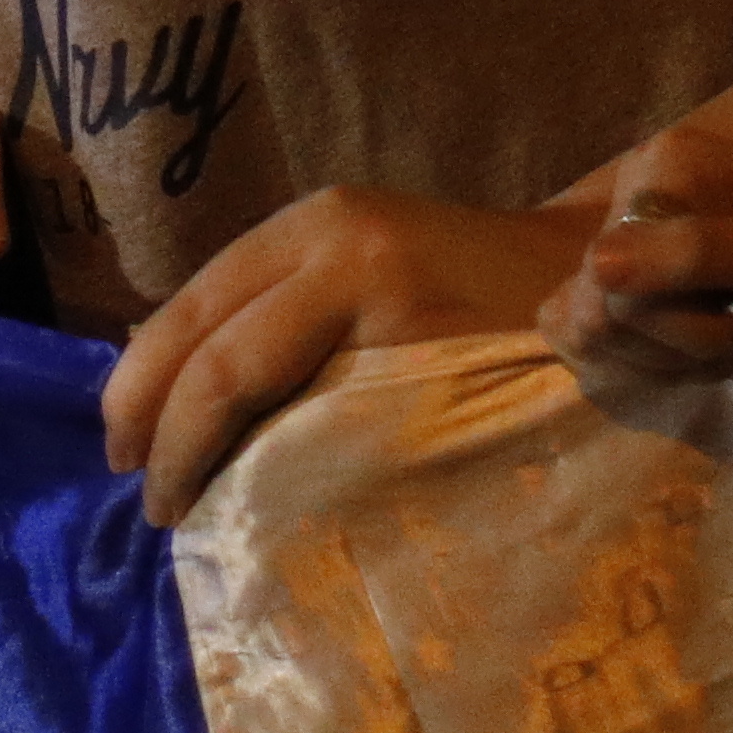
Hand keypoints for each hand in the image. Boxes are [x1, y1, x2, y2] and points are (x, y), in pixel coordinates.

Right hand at [103, 189, 579, 521]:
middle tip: (125, 476)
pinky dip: (193, 340)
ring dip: (157, 368)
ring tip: (135, 444)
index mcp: (355, 268)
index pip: (230, 365)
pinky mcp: (322, 223)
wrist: (606, 264)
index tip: (165, 517)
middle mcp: (321, 227)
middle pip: (193, 315)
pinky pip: (230, 284)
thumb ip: (363, 438)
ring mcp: (317, 215)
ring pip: (200, 292)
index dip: (184, 446)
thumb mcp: (466, 402)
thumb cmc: (556, 354)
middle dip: (143, 398)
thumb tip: (261, 512)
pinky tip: (177, 391)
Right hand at [548, 121, 732, 377]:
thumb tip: (596, 268)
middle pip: (592, 305)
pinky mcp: (652, 280)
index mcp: (664, 166)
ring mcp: (642, 239)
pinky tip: (715, 362)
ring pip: (595, 331)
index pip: (606, 274)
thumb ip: (695, 256)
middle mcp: (638, 193)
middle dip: (670, 345)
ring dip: (670, 360)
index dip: (668, 323)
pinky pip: (613, 342)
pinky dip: (662, 365)